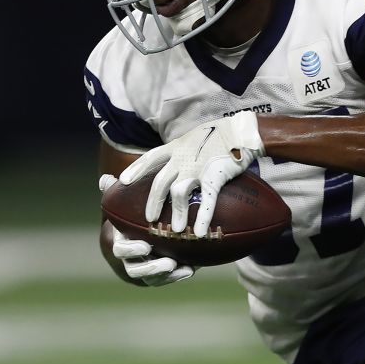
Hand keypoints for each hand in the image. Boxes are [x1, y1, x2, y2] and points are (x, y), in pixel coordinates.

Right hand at [99, 174, 195, 285]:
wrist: (144, 232)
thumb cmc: (134, 214)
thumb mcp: (127, 203)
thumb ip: (115, 192)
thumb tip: (105, 180)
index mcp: (120, 242)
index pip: (120, 250)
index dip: (131, 250)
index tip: (145, 246)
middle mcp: (129, 260)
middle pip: (134, 269)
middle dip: (151, 268)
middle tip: (169, 262)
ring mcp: (143, 270)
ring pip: (151, 279)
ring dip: (166, 276)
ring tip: (182, 267)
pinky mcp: (157, 276)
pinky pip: (165, 281)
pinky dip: (177, 277)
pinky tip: (190, 270)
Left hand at [117, 112, 264, 237]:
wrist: (241, 131)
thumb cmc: (218, 134)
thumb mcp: (193, 137)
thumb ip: (181, 151)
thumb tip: (174, 161)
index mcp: (176, 147)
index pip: (150, 158)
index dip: (136, 169)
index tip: (123, 180)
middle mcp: (182, 158)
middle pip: (160, 182)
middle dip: (153, 202)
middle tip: (150, 219)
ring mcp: (197, 168)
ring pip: (179, 194)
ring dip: (176, 214)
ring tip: (176, 230)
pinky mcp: (214, 177)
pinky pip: (206, 201)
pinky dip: (202, 218)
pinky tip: (200, 233)